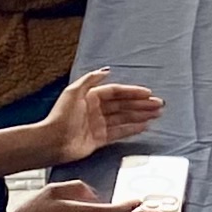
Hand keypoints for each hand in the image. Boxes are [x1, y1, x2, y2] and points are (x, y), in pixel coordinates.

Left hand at [41, 67, 162, 163]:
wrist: (52, 141)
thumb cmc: (61, 116)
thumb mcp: (73, 91)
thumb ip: (90, 79)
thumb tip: (107, 70)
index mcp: (91, 97)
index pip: (117, 92)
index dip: (133, 92)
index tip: (148, 93)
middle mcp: (97, 110)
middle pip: (124, 105)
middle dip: (141, 104)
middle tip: (158, 105)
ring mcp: (99, 125)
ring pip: (124, 118)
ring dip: (141, 115)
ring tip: (156, 114)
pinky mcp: (99, 140)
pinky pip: (119, 133)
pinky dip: (132, 129)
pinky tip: (144, 126)